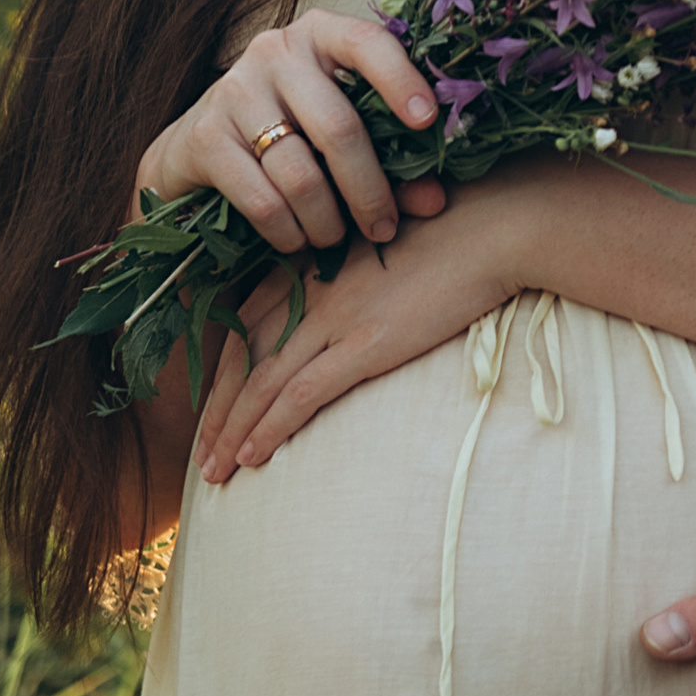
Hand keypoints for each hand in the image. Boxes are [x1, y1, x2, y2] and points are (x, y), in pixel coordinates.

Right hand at [135, 9, 448, 259]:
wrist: (196, 146)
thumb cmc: (289, 131)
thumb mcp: (338, 132)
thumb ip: (391, 160)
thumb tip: (435, 200)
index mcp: (320, 35)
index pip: (367, 42)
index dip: (401, 80)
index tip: (427, 122)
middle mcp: (274, 52)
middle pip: (338, 127)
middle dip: (369, 190)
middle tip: (382, 227)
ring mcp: (234, 91)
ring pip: (299, 172)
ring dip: (327, 221)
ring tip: (334, 238)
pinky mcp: (204, 137)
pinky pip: (261, 200)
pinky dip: (287, 232)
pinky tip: (296, 240)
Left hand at [191, 176, 537, 480]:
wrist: (494, 225)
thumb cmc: (456, 230)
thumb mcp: (388, 245)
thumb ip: (359, 274)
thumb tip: (360, 305)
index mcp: (313, 263)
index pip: (245, 323)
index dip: (223, 369)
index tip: (214, 405)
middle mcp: (311, 289)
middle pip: (242, 357)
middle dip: (216, 410)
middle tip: (201, 452)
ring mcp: (335, 317)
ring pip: (262, 382)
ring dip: (232, 431)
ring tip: (215, 470)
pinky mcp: (365, 343)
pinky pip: (301, 394)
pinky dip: (271, 427)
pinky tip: (253, 456)